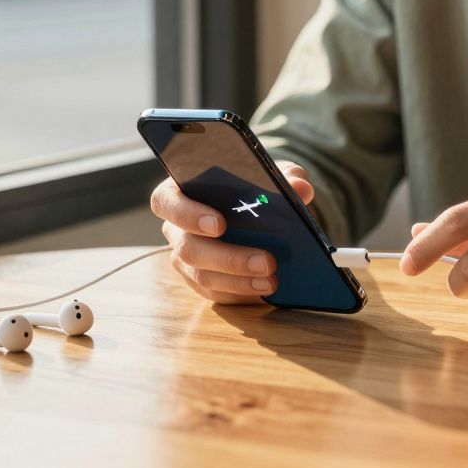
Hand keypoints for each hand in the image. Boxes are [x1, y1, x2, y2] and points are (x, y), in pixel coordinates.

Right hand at [150, 161, 314, 303]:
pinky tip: (265, 291)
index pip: (166, 202)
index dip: (188, 214)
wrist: (254, 211)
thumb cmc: (250, 186)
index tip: (220, 224)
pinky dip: (241, 293)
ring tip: (272, 280)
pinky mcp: (198, 281)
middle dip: (230, 258)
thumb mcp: (268, 173)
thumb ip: (284, 174)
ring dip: (240, 281)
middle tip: (267, 261)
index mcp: (179, 193)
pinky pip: (214, 293)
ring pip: (202, 275)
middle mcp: (175, 228)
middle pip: (189, 248)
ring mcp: (184, 258)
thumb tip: (301, 187)